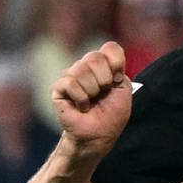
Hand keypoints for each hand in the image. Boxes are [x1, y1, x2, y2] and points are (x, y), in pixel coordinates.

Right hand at [52, 41, 131, 156]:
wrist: (99, 135)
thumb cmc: (112, 114)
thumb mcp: (123, 89)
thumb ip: (118, 70)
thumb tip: (106, 61)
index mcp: (103, 65)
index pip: (110, 48)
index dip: (116, 62)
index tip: (117, 79)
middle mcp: (85, 67)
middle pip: (95, 57)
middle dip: (104, 79)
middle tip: (103, 93)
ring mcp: (70, 76)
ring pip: (81, 70)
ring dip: (92, 91)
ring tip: (91, 101)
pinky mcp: (58, 88)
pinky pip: (70, 82)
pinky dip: (81, 98)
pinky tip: (82, 106)